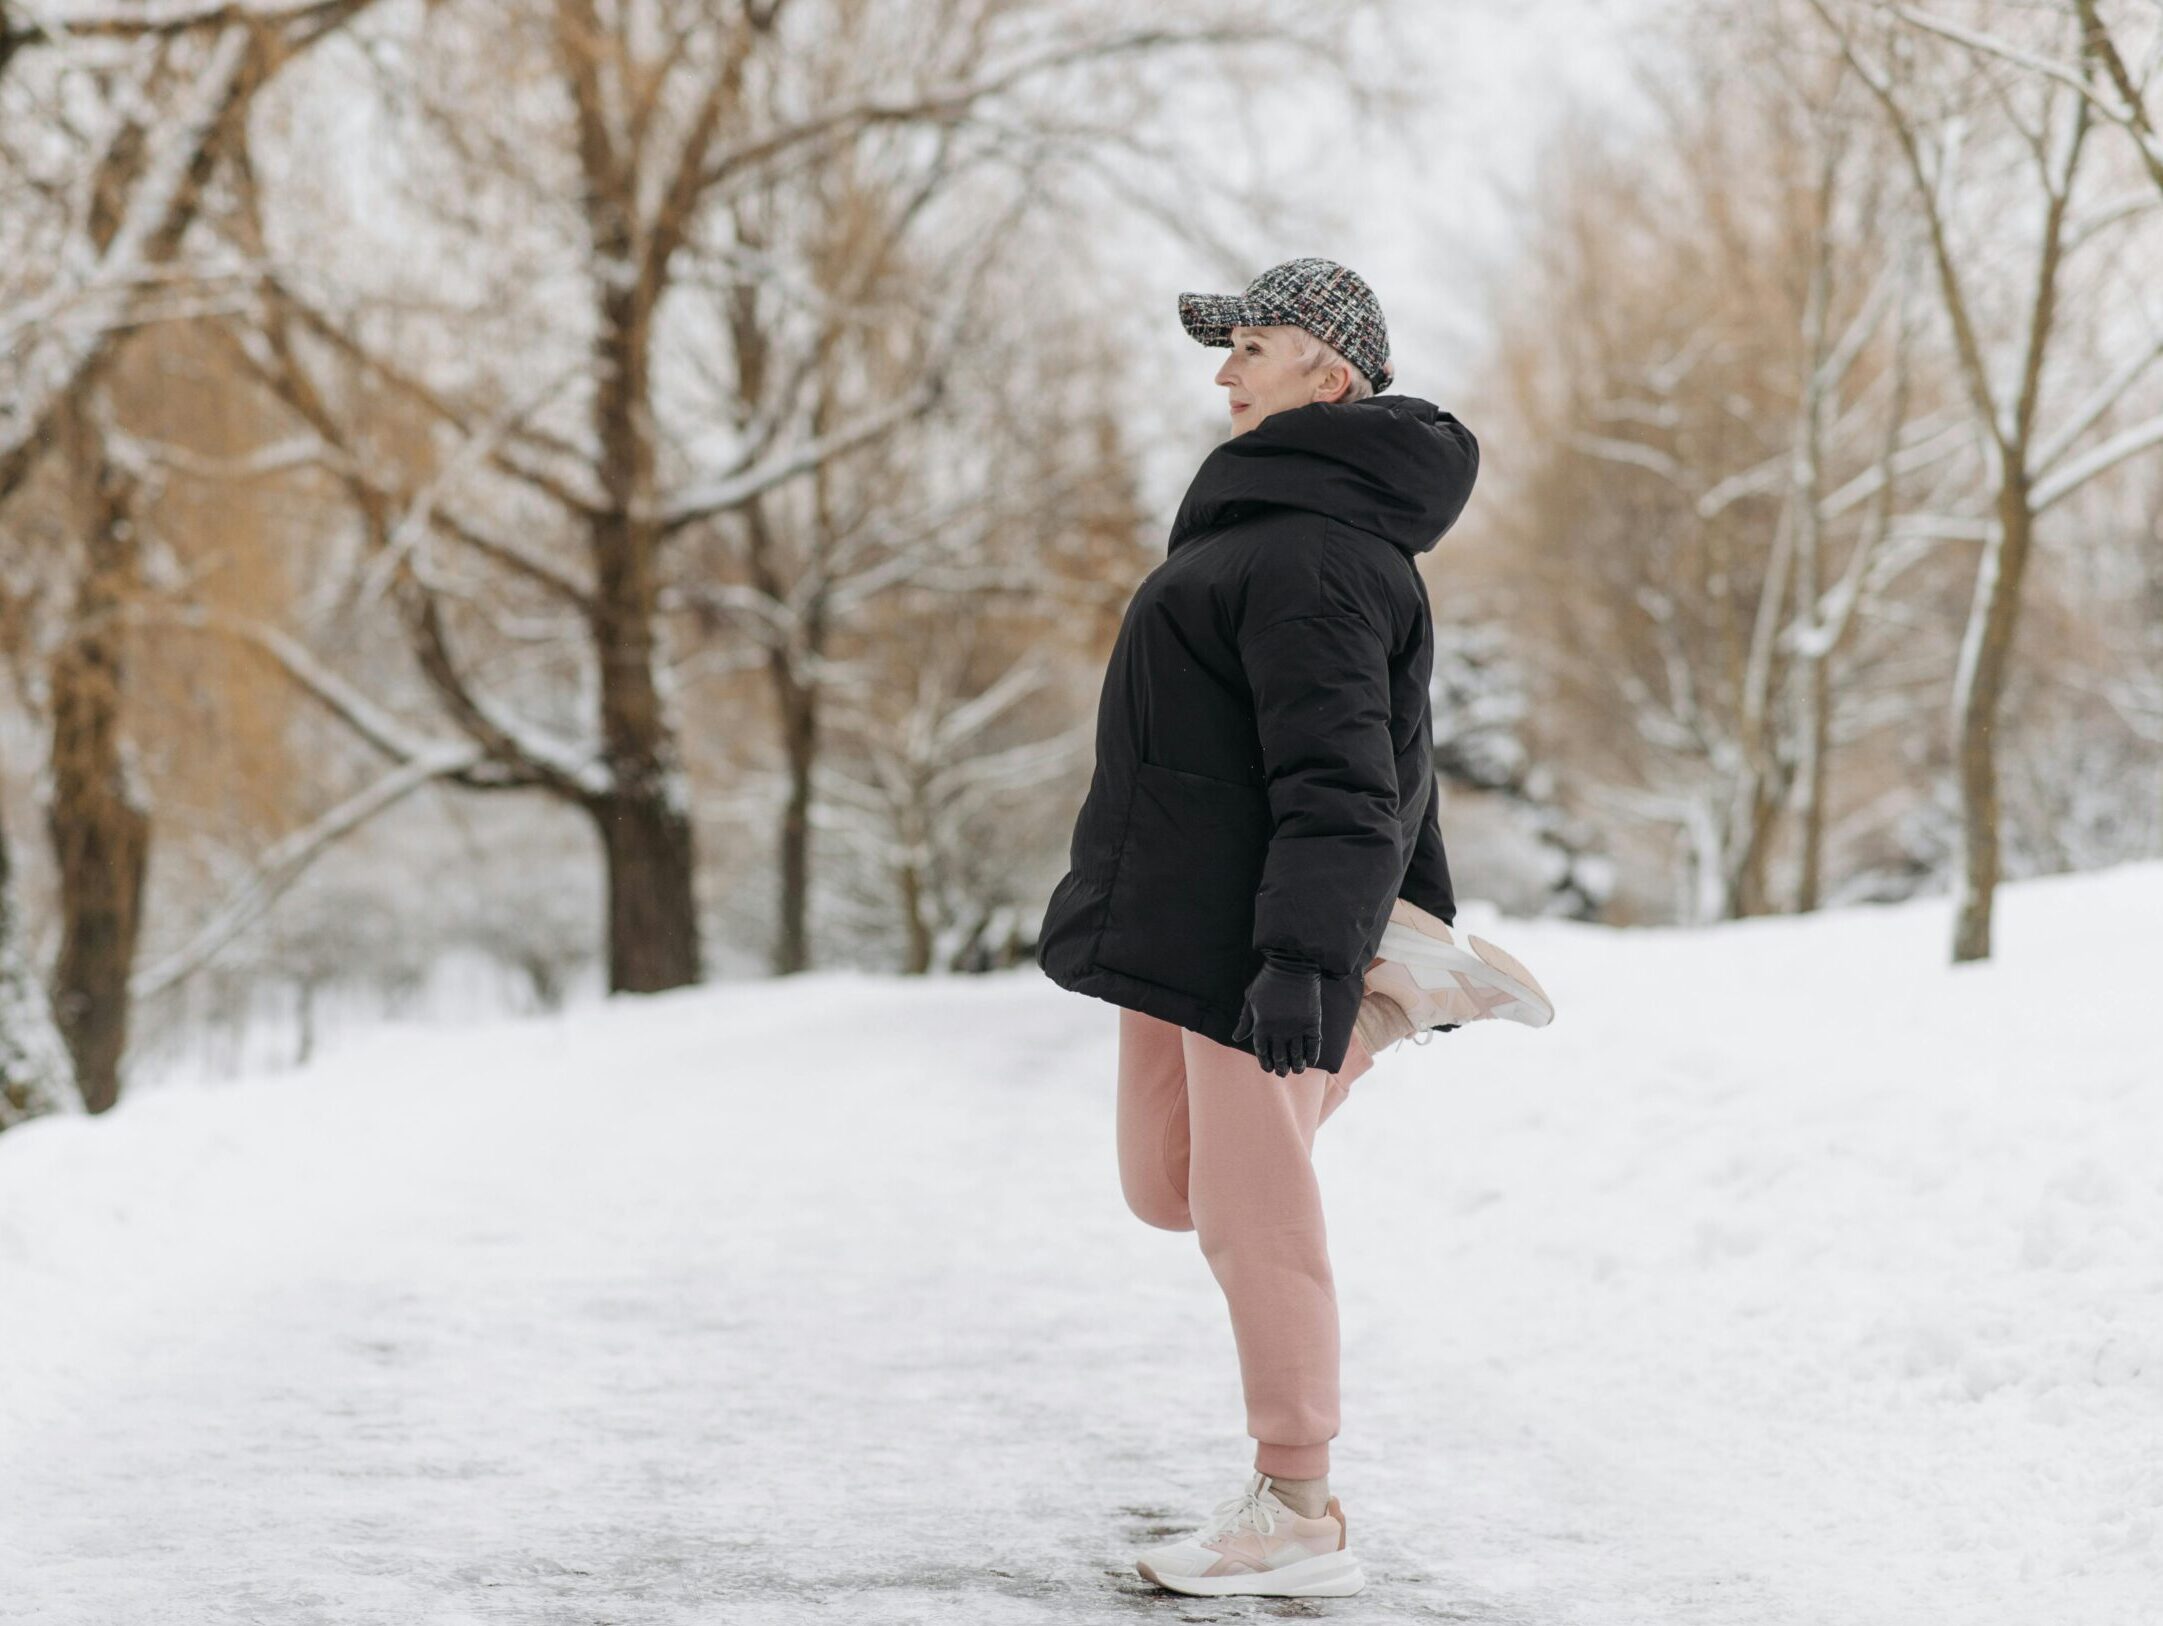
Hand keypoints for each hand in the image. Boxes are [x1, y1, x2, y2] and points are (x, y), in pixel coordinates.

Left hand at [1231, 956, 1322, 1075]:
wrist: (1292, 965)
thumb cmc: (1268, 981)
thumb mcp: (1251, 999)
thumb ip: (1245, 1020)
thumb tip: (1236, 1037)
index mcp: (1262, 1026)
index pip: (1262, 1052)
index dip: (1265, 1062)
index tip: (1267, 1068)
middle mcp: (1279, 1031)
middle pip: (1280, 1057)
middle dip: (1280, 1067)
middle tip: (1282, 1072)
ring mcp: (1297, 1028)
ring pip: (1297, 1055)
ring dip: (1296, 1065)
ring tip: (1296, 1070)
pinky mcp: (1312, 1023)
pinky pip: (1313, 1046)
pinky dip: (1312, 1056)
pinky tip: (1310, 1061)